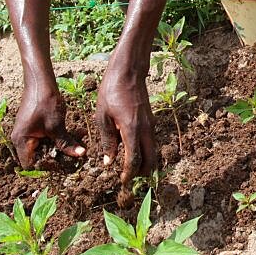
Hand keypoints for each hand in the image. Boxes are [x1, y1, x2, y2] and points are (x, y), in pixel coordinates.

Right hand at [11, 84, 85, 166]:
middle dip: (60, 155)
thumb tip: (80, 155)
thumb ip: (66, 143)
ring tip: (81, 139)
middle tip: (76, 152)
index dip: (47, 166)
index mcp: (21, 141)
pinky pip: (49, 137)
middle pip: (40, 157)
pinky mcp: (36, 127)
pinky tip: (78, 132)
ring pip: (47, 146)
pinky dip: (61, 136)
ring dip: (64, 144)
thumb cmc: (44, 102)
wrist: (41, 82)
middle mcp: (22, 139)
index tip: (63, 162)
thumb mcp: (56, 126)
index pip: (31, 165)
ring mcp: (28, 132)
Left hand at [96, 63, 157, 186]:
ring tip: (129, 168)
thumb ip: (107, 140)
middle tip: (129, 179)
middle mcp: (146, 130)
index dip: (129, 174)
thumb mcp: (102, 117)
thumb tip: (109, 161)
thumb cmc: (112, 91)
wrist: (129, 72)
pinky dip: (144, 152)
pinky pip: (151, 142)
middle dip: (141, 173)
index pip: (134, 160)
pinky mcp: (151, 121)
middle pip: (150, 161)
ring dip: (144, 163)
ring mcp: (151, 125)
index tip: (122, 182)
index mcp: (132, 130)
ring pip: (153, 152)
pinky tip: (131, 152)